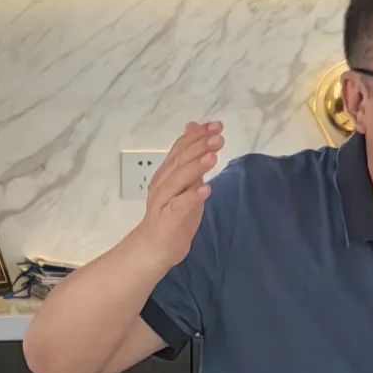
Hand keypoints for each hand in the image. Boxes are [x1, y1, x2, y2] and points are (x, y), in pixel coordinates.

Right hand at [136, 121, 223, 270]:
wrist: (154, 247)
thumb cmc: (172, 213)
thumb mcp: (184, 181)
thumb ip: (189, 156)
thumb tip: (194, 127)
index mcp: (167, 173)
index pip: (180, 149)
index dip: (196, 135)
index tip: (216, 125)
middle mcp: (163, 184)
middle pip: (179, 161)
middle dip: (199, 147)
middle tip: (218, 137)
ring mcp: (164, 201)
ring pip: (178, 180)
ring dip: (195, 167)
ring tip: (212, 157)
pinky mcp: (169, 220)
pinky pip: (180, 206)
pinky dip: (192, 197)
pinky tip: (205, 189)